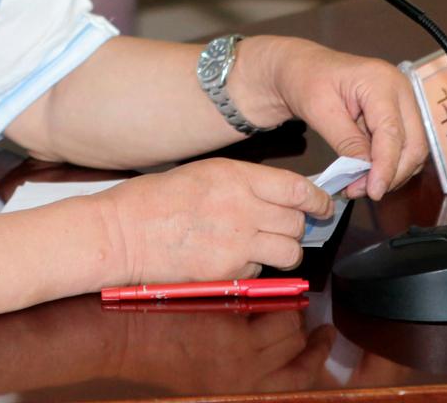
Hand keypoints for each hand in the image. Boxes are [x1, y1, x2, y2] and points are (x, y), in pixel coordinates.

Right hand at [93, 159, 332, 286]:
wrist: (125, 232)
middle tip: (288, 227)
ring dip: (285, 251)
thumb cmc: (158, 199)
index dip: (317, 200)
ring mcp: (237, 243)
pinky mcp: (228, 272)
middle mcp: (243, 208)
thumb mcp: (206, 174)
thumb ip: (245, 183)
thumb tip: (279, 196)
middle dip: (298, 226)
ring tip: (268, 247)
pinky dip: (254, 268)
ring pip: (290, 252)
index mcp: (237, 177)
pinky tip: (233, 259)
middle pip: (297, 222)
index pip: (298, 189)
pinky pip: (260, 272)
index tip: (322, 206)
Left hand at [234, 36, 427, 199]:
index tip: (373, 192)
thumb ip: (346, 141)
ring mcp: (402, 102)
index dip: (386, 167)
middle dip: (392, 174)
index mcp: (382, 82)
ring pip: (413, 150)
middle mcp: (400, 90)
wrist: (302, 68)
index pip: (393, 133)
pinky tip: (365, 174)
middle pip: (414, 144)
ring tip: (359, 186)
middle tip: (362, 192)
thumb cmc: (306, 79)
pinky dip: (388, 165)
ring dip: (391, 173)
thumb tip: (366, 171)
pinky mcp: (398, 115)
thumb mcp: (319, 109)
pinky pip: (403, 148)